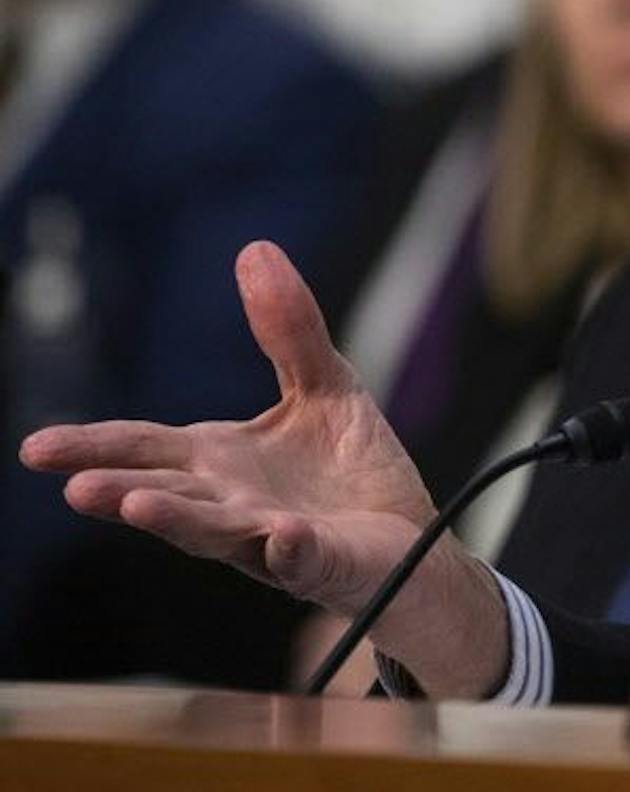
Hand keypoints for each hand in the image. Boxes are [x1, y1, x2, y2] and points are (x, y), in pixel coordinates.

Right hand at [19, 241, 507, 697]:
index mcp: (219, 461)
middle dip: (121, 490)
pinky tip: (283, 535)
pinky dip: (291, 548)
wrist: (408, 537)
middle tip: (77, 486)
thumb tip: (255, 250)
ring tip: (139, 506)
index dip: (93, 446)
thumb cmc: (350, 470)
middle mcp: (231, 505)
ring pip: (218, 532)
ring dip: (180, 521)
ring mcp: (273, 540)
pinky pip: (303, 558)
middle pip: (166, 495)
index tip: (35, 449)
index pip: (146, 449)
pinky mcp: (324, 563)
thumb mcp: (324, 384)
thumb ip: (289, 329)